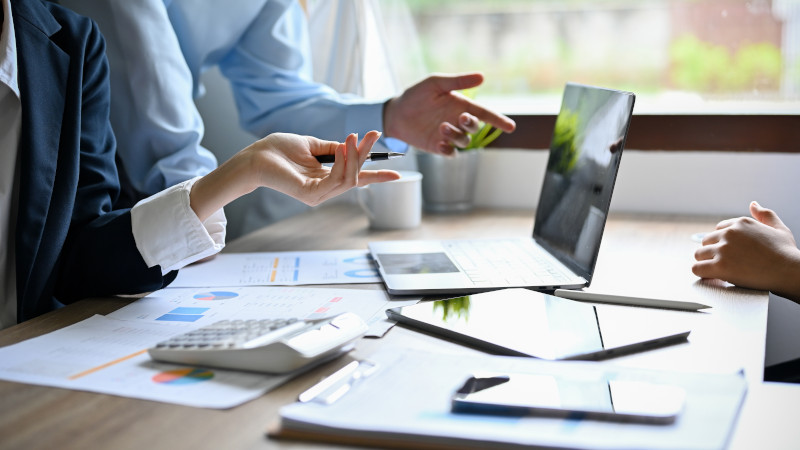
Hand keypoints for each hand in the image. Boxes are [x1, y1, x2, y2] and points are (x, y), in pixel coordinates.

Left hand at [190, 131, 399, 220]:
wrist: (256, 156)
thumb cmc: (278, 149)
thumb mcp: (312, 144)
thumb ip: (333, 147)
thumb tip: (352, 144)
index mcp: (325, 178)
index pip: (356, 179)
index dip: (377, 176)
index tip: (398, 173)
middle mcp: (324, 190)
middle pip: (357, 176)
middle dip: (367, 154)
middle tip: (373, 133)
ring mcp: (318, 195)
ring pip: (349, 179)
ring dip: (355, 157)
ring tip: (352, 137)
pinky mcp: (311, 195)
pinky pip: (337, 180)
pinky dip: (344, 163)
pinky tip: (343, 147)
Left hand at [383, 73, 515, 154]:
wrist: (396, 111)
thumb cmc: (416, 94)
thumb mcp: (436, 83)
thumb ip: (458, 81)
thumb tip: (482, 77)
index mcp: (461, 105)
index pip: (484, 114)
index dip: (498, 120)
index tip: (510, 127)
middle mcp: (457, 121)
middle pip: (475, 127)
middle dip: (472, 124)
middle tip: (461, 118)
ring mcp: (448, 135)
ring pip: (463, 141)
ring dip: (457, 135)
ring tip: (442, 126)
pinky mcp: (437, 146)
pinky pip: (450, 153)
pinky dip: (448, 150)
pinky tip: (441, 144)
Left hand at [692, 201, 799, 299]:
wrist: (789, 271)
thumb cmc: (786, 253)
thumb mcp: (779, 228)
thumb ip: (765, 215)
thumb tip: (753, 204)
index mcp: (741, 223)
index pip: (718, 230)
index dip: (723, 243)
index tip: (730, 253)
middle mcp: (729, 233)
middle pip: (706, 241)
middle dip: (713, 252)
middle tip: (724, 263)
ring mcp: (723, 249)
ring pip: (699, 254)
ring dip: (706, 263)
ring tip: (717, 271)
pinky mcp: (720, 266)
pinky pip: (697, 268)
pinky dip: (701, 273)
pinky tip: (710, 277)